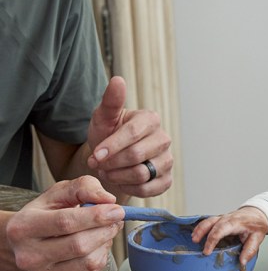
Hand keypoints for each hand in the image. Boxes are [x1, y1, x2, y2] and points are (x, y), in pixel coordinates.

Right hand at [5, 177, 124, 270]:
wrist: (22, 246)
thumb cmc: (43, 216)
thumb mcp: (57, 194)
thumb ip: (83, 188)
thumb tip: (109, 200)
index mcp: (24, 228)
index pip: (65, 223)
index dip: (96, 216)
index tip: (117, 211)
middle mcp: (30, 256)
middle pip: (80, 245)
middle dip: (105, 230)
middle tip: (115, 220)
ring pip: (90, 262)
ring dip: (105, 244)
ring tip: (102, 232)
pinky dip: (100, 257)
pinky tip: (93, 247)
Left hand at [86, 76, 172, 197]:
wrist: (112, 157)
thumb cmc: (108, 133)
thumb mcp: (103, 117)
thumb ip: (110, 101)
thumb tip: (118, 80)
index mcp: (151, 120)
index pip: (133, 133)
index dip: (112, 146)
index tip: (95, 155)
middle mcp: (164, 139)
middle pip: (137, 156)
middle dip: (112, 163)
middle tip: (97, 165)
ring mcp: (168, 161)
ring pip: (142, 174)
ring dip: (117, 177)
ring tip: (106, 172)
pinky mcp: (167, 180)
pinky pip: (148, 189)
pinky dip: (128, 188)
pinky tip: (119, 181)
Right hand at [191, 206, 267, 265]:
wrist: (258, 213)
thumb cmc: (257, 225)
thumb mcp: (258, 238)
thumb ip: (250, 250)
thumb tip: (242, 262)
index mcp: (235, 222)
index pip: (220, 230)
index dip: (212, 240)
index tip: (207, 251)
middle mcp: (226, 218)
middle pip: (211, 223)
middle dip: (202, 233)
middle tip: (195, 243)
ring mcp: (222, 218)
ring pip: (207, 221)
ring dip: (199, 229)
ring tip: (193, 239)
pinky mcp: (220, 219)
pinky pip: (208, 221)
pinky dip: (201, 227)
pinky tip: (196, 234)